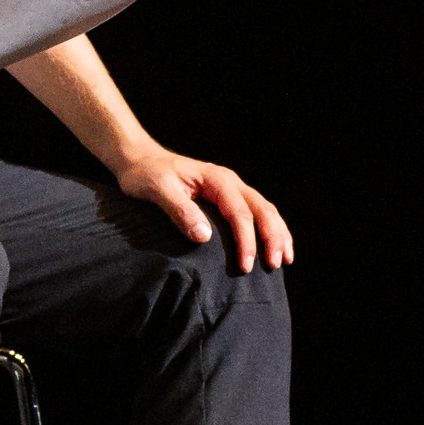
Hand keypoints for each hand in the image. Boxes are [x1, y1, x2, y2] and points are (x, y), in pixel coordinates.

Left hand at [115, 149, 294, 271]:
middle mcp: (230, 182)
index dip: (246, 241)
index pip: (240, 213)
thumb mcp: (158, 190)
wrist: (139, 158)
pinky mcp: (227, 197)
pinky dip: (268, 228)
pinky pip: (255, 211)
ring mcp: (231, 188)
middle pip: (262, 209)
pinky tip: (273, 245)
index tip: (246, 266)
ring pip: (265, 209)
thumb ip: (181, 211)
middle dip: (272, 238)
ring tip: (283, 259)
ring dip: (277, 233)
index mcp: (217, 180)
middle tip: (274, 265)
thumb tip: (204, 237)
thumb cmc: (146, 174)